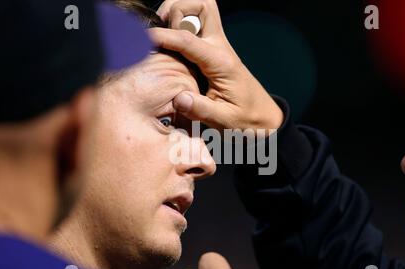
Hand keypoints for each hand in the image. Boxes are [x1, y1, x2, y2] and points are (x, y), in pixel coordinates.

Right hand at [151, 0, 282, 132]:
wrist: (262, 116)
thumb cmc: (245, 118)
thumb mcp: (224, 120)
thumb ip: (202, 109)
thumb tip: (179, 98)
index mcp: (220, 62)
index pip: (188, 40)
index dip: (163, 36)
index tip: (142, 38)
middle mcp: (219, 47)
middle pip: (202, 4)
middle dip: (177, 9)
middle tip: (162, 31)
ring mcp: (216, 45)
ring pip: (199, 8)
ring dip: (178, 13)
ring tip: (163, 36)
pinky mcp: (212, 49)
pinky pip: (195, 25)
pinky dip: (179, 25)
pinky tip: (169, 45)